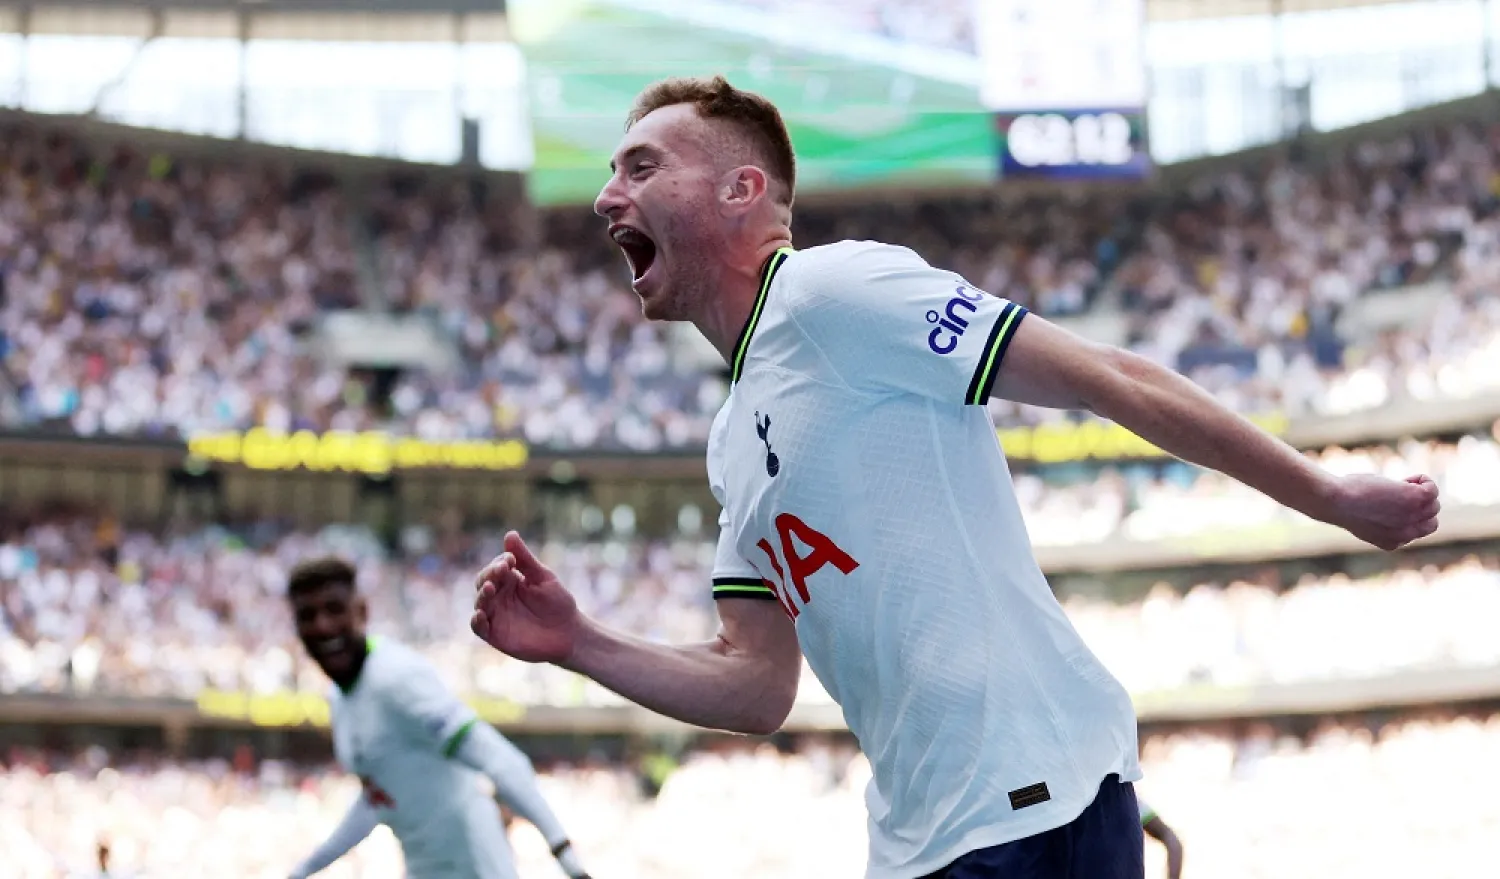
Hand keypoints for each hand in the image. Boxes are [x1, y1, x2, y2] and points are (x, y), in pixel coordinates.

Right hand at [471, 531, 580, 664]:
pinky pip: (478, 627)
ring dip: (482, 594)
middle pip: (483, 581)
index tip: (511, 560)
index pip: (496, 567)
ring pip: (479, 602)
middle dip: (489, 574)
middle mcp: (499, 596)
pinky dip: (476, 621)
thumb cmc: (558, 603)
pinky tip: (480, 614)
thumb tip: (510, 534)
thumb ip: (525, 559)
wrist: (568, 633)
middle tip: (501, 570)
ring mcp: (496, 615)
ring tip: (490, 588)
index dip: (500, 562)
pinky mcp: (495, 634)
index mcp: (510, 581)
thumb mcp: (543, 577)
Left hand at [1325, 473, 1440, 550]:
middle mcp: (1405, 535)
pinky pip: (1433, 489)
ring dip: (1420, 492)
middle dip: (1419, 507)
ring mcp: (1412, 517)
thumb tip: (1391, 501)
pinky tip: (1405, 479)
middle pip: (1431, 522)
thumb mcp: (1364, 515)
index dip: (1408, 516)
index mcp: (1392, 542)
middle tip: (1395, 493)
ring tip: (1398, 485)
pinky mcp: (1415, 499)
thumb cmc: (1341, 503)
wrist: (1335, 500)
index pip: (1416, 532)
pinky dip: (1423, 480)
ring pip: (1434, 505)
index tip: (1389, 503)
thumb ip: (1382, 517)